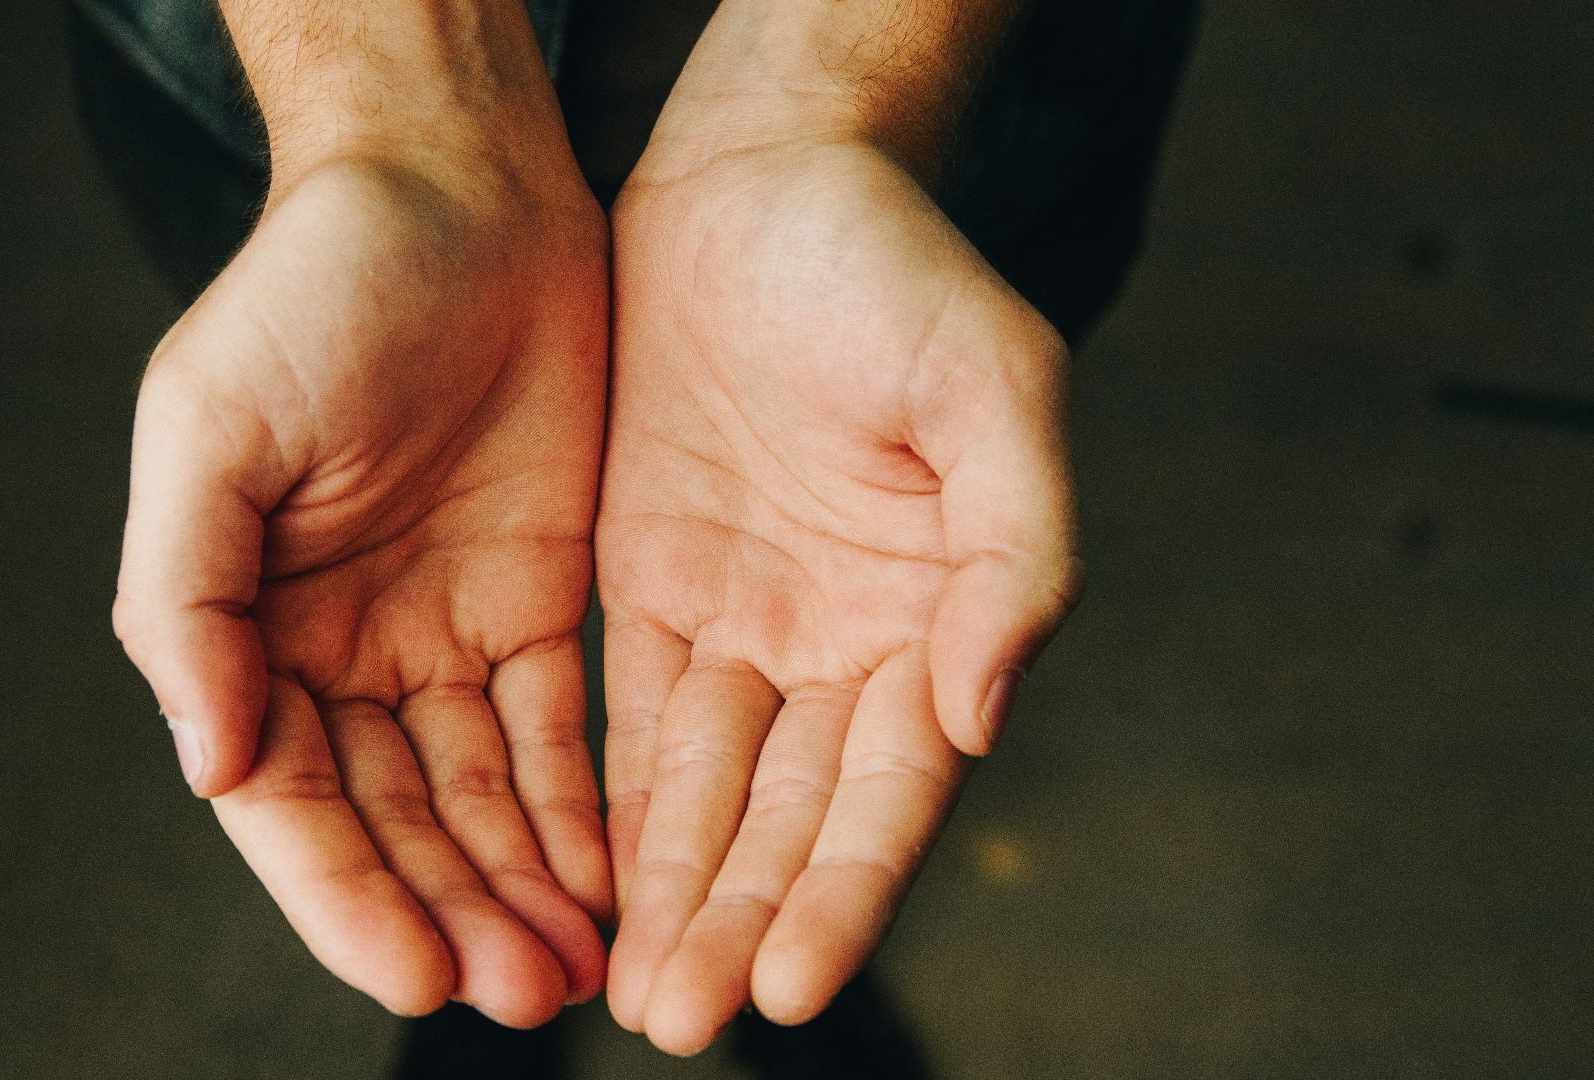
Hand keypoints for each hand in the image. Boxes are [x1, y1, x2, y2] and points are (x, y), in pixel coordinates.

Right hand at [113, 149, 610, 1024]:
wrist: (458, 192)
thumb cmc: (314, 287)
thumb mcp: (211, 425)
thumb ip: (186, 599)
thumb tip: (205, 760)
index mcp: (246, 624)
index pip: (290, 799)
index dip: (349, 894)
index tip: (420, 971)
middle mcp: (340, 649)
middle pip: (395, 820)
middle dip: (456, 912)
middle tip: (530, 993)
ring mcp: (442, 633)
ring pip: (480, 796)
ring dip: (523, 885)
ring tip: (580, 967)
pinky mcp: (538, 604)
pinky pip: (560, 732)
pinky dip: (580, 808)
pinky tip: (612, 877)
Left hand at [597, 137, 1079, 1050]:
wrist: (761, 180)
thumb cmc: (894, 269)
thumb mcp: (993, 386)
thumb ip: (1019, 550)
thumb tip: (982, 709)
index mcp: (944, 613)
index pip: (895, 788)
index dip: (848, 889)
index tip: (791, 986)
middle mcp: (848, 643)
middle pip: (794, 815)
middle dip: (743, 920)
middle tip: (685, 1017)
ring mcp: (748, 623)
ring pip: (710, 791)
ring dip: (675, 893)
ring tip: (635, 993)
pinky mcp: (652, 590)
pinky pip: (631, 721)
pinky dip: (614, 808)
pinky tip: (586, 888)